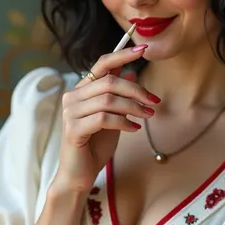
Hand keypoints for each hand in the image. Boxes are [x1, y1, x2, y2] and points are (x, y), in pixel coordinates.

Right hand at [52, 45, 160, 193]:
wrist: (79, 175)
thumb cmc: (95, 147)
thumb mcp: (113, 118)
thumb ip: (118, 97)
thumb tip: (132, 73)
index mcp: (82, 91)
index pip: (101, 64)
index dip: (122, 55)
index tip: (143, 49)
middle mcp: (72, 97)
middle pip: (109, 82)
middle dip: (136, 90)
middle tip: (154, 101)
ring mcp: (70, 113)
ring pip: (108, 100)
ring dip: (133, 107)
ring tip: (148, 115)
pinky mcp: (73, 129)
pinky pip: (104, 118)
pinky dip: (123, 122)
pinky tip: (134, 129)